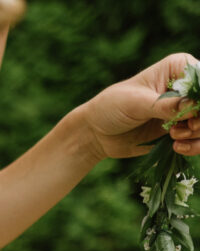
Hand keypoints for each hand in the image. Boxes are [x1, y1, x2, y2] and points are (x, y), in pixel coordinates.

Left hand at [78, 53, 199, 161]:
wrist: (96, 133)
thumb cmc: (111, 107)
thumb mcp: (136, 103)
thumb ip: (165, 105)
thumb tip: (194, 105)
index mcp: (179, 68)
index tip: (192, 113)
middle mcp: (187, 88)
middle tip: (186, 127)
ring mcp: (187, 110)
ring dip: (197, 134)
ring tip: (173, 136)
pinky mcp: (182, 130)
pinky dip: (194, 146)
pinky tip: (177, 147)